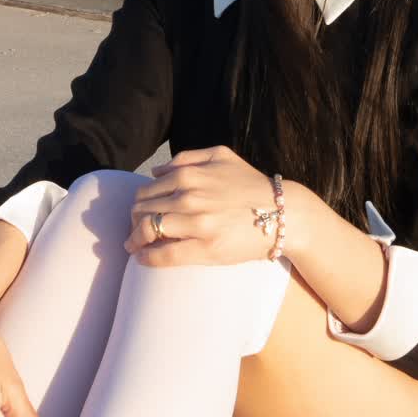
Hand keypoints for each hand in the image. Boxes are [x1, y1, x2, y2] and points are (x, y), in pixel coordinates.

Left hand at [125, 144, 279, 268]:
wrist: (284, 213)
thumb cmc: (251, 185)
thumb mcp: (221, 157)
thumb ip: (186, 158)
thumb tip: (155, 172)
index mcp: (189, 174)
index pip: (146, 191)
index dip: (137, 205)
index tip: (138, 215)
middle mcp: (189, 196)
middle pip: (142, 211)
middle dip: (133, 222)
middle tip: (134, 233)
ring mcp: (197, 223)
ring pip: (147, 230)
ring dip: (135, 240)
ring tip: (134, 246)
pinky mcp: (206, 248)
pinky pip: (164, 255)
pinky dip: (146, 258)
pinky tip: (143, 259)